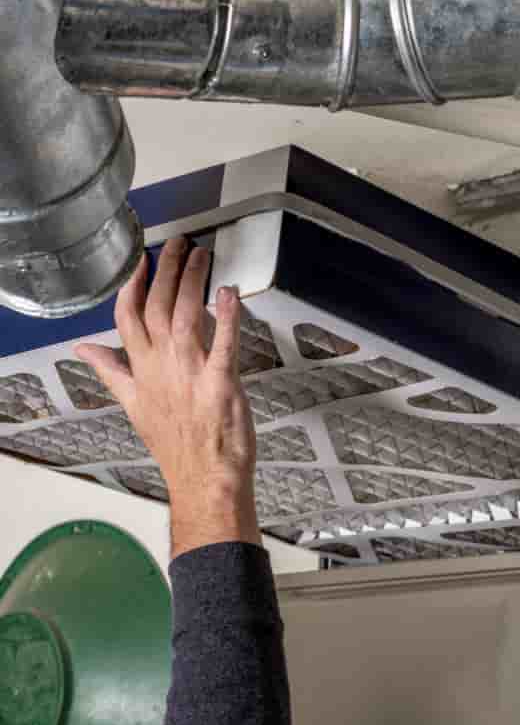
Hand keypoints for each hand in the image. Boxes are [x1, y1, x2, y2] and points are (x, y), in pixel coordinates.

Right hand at [76, 237, 260, 557]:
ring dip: (193, 282)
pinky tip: (231, 292)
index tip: (141, 260)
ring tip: (201, 256)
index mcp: (140, 371)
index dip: (133, 285)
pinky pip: (224, 344)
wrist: (203, 481)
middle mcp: (162, 368)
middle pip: (156, 308)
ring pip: (185, 316)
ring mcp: (190, 375)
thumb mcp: (134, 406)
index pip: (127, 318)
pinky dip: (228, 316)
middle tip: (179, 243)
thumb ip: (110, 371)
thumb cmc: (177, 445)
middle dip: (166, 271)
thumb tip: (84, 350)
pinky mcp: (220, 385)